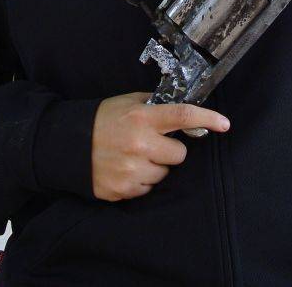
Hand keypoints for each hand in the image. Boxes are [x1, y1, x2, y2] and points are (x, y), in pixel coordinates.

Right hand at [90, 92, 229, 201]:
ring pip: (164, 174)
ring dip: (154, 166)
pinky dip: (140, 181)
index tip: (224, 124)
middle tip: (151, 144)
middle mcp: (140, 145)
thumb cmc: (102, 120)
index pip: (183, 117)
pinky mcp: (124, 190)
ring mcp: (132, 170)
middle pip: (179, 154)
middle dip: (169, 150)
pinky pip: (147, 189)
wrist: (67, 145)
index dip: (207, 119)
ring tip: (133, 156)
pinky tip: (125, 169)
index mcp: (142, 118)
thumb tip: (181, 108)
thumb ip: (155, 105)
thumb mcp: (127, 103)